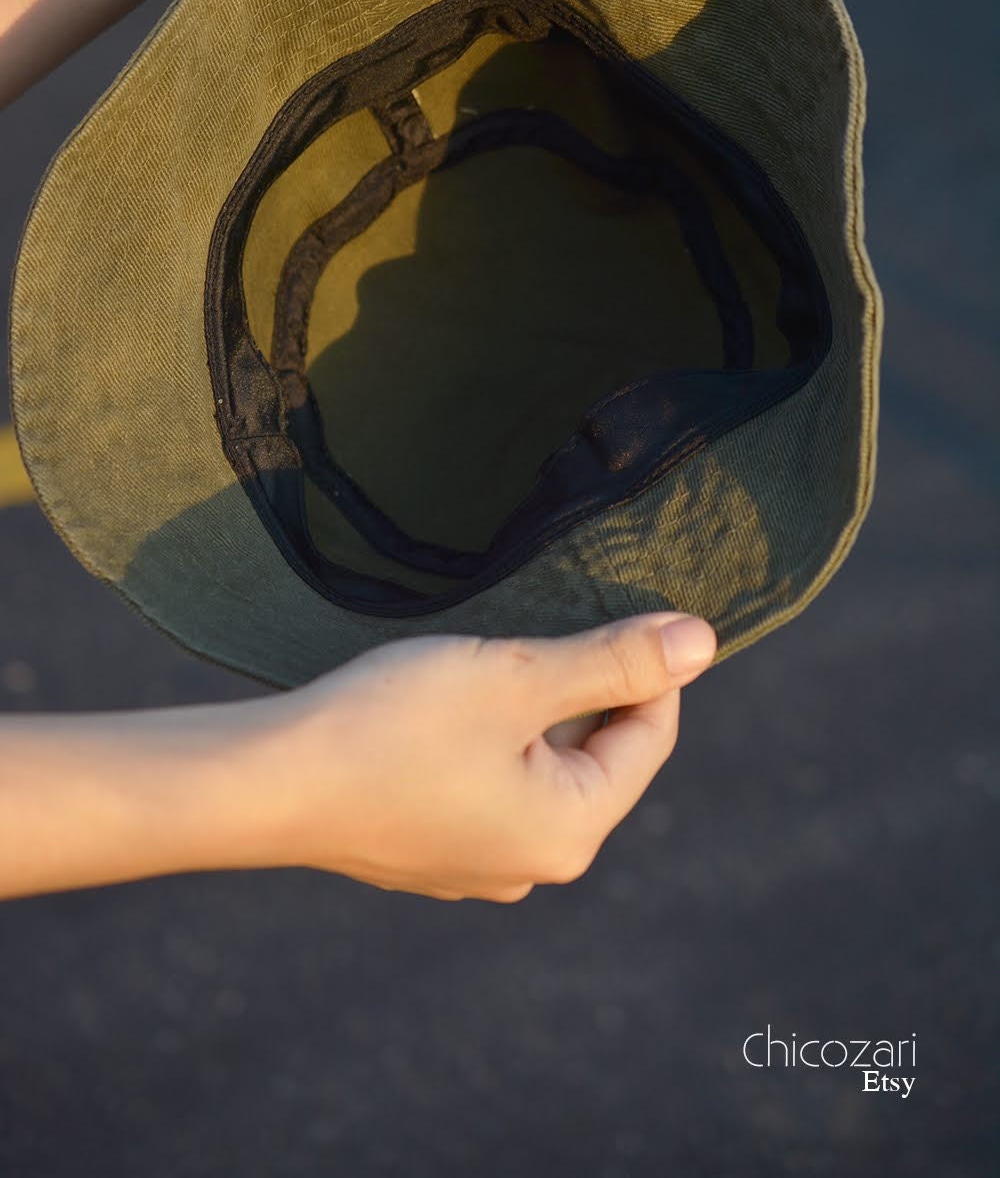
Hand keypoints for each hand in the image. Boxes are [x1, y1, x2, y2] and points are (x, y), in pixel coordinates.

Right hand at [266, 611, 715, 902]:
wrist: (264, 784)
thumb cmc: (393, 726)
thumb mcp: (517, 678)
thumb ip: (614, 661)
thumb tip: (703, 641)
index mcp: (570, 832)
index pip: (648, 736)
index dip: (647, 666)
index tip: (626, 606)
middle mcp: (531, 865)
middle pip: (591, 754)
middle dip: (576, 687)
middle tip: (533, 630)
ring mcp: (474, 865)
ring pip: (534, 766)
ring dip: (525, 709)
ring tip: (480, 665)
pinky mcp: (427, 851)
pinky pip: (485, 785)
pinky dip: (480, 739)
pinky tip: (437, 707)